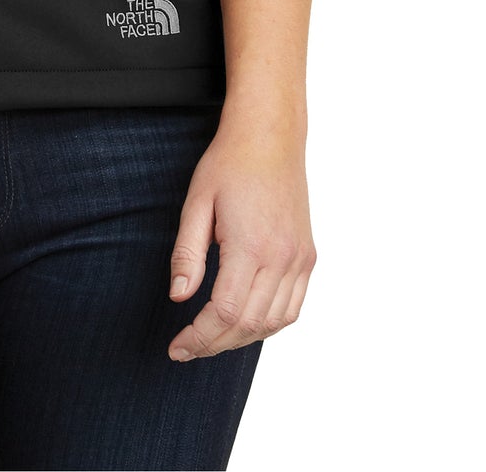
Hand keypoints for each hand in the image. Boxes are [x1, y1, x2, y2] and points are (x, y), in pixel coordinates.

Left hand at [165, 118, 315, 360]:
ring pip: (275, 322)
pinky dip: (270, 324)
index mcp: (251, 245)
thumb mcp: (197, 202)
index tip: (177, 347)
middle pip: (250, 324)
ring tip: (212, 338)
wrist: (270, 137)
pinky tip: (246, 322)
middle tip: (188, 348)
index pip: (226, 312)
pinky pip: (293, 307)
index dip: (200, 337)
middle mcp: (282, 258)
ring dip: (242, 338)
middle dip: (215, 344)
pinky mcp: (308, 256)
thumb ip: (187, 253)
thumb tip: (179, 296)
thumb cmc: (229, 164)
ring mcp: (300, 259)